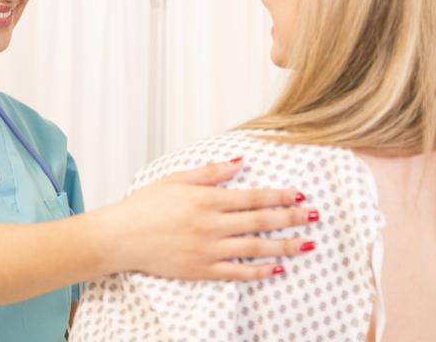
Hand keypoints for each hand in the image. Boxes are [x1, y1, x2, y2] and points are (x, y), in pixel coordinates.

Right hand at [103, 159, 317, 280]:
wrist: (121, 237)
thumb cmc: (145, 205)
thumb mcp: (176, 180)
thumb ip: (210, 173)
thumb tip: (239, 162)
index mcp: (206, 200)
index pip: (252, 197)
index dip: (278, 196)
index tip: (299, 195)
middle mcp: (211, 225)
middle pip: (260, 222)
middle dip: (290, 218)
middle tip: (313, 216)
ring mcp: (208, 250)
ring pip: (255, 248)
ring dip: (284, 246)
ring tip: (306, 243)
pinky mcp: (201, 270)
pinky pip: (237, 273)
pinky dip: (258, 272)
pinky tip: (276, 269)